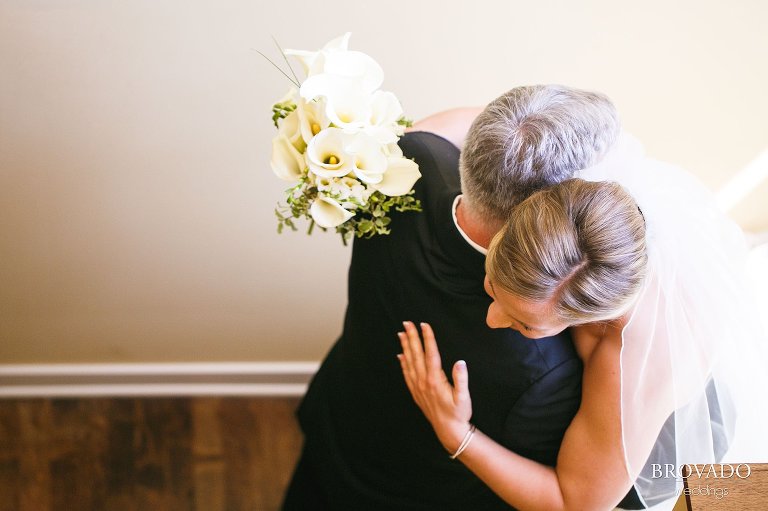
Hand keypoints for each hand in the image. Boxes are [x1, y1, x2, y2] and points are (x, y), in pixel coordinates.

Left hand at [398, 321, 472, 452]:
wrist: (449, 431)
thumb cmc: (459, 413)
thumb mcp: (464, 397)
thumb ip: (461, 379)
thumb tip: (460, 362)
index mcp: (435, 380)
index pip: (430, 354)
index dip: (427, 338)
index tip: (424, 325)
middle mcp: (424, 382)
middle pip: (416, 355)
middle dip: (412, 337)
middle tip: (406, 323)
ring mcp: (418, 387)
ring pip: (409, 362)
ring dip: (405, 347)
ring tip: (401, 334)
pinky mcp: (416, 393)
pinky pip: (407, 374)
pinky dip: (403, 363)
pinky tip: (400, 355)